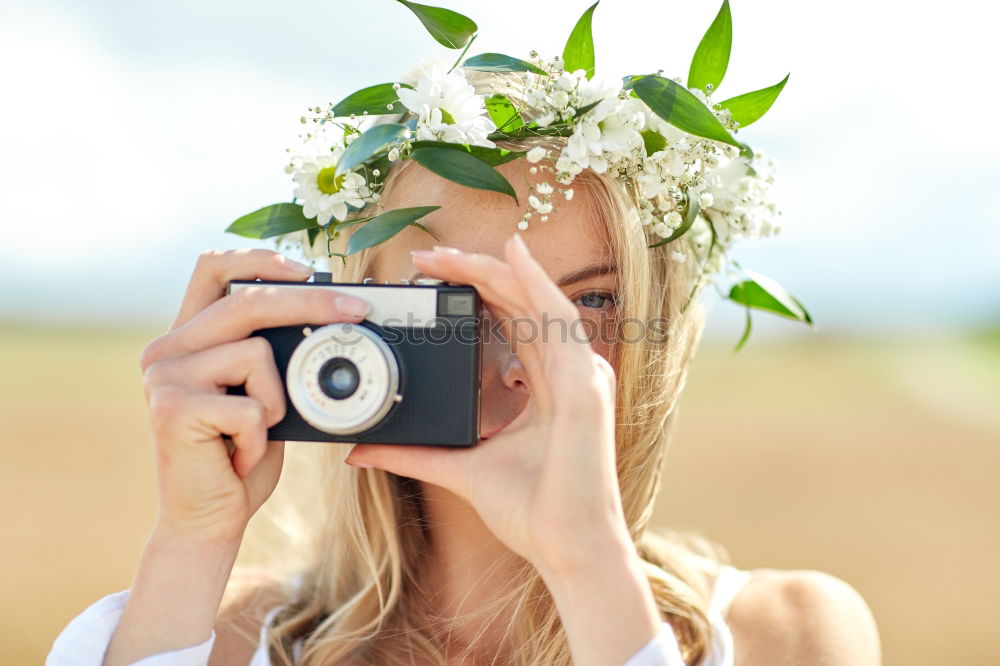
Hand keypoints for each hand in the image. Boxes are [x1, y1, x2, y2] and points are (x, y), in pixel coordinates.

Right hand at [138, 249, 369, 544]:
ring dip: (277, 401)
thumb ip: (273, 355)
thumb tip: (333, 315)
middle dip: (312, 302)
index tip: (309, 268)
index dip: (262, 259)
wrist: (209, 519)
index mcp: (187, 337)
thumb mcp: (263, 395)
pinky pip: (252, 407)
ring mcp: (164, 377)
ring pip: (256, 355)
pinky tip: (239, 456)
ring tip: (253, 434)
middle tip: (357, 310)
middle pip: (248, 301)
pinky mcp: (173, 410)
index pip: (212, 267)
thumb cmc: (241, 455)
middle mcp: (166, 349)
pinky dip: (262, 438)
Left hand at [345, 234, 630, 574]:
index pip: (513, 322)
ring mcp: (582, 375)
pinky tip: (512, 255)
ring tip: (447, 253)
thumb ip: (414, 452)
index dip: (475, 292)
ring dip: (492, 270)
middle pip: (521, 303)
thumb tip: (361, 451)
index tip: (428, 279)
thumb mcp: (460, 468)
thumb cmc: (532, 512)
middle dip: (473, 273)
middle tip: (424, 256)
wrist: (565, 549)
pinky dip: (537, 283)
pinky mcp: (585, 385)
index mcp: (548, 386)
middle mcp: (569, 372)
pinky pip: (559, 320)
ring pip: (536, 300)